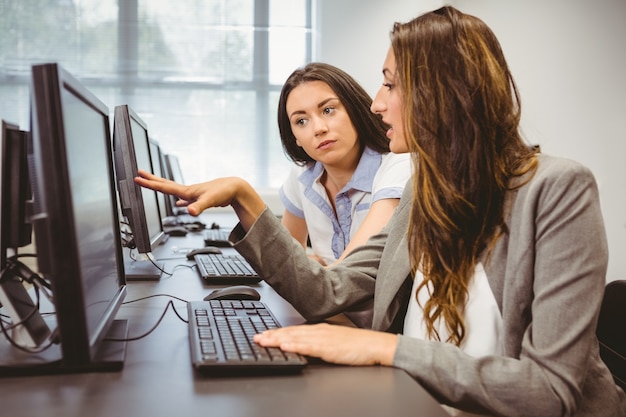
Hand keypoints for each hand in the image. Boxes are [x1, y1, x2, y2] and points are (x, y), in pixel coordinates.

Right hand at [134, 170, 265, 229]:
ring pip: (174, 190)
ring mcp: (193, 194)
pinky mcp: (200, 198)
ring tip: (153, 184)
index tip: (138, 178)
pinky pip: (185, 199)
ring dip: (163, 188)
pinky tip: (179, 204)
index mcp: (187, 191)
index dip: (150, 184)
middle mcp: (188, 191)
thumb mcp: (210, 201)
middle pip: (166, 184)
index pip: (164, 187)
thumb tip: (190, 212)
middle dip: (152, 180)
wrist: (234, 188)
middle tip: (139, 174)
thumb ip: (199, 207)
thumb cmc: (224, 192)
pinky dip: (180, 201)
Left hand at [253, 323, 397, 365]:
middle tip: (256, 338)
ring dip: (278, 340)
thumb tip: (303, 346)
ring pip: (296, 338)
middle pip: (290, 333)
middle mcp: (318, 332)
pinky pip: (309, 346)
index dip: (276, 333)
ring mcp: (323, 339)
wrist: (374, 345)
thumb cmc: (356, 346)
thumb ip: (318, 343)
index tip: (263, 335)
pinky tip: (286, 347)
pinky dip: (296, 346)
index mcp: (319, 330)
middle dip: (272, 336)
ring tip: (264, 342)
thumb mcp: (333, 342)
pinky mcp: (329, 348)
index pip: (293, 331)